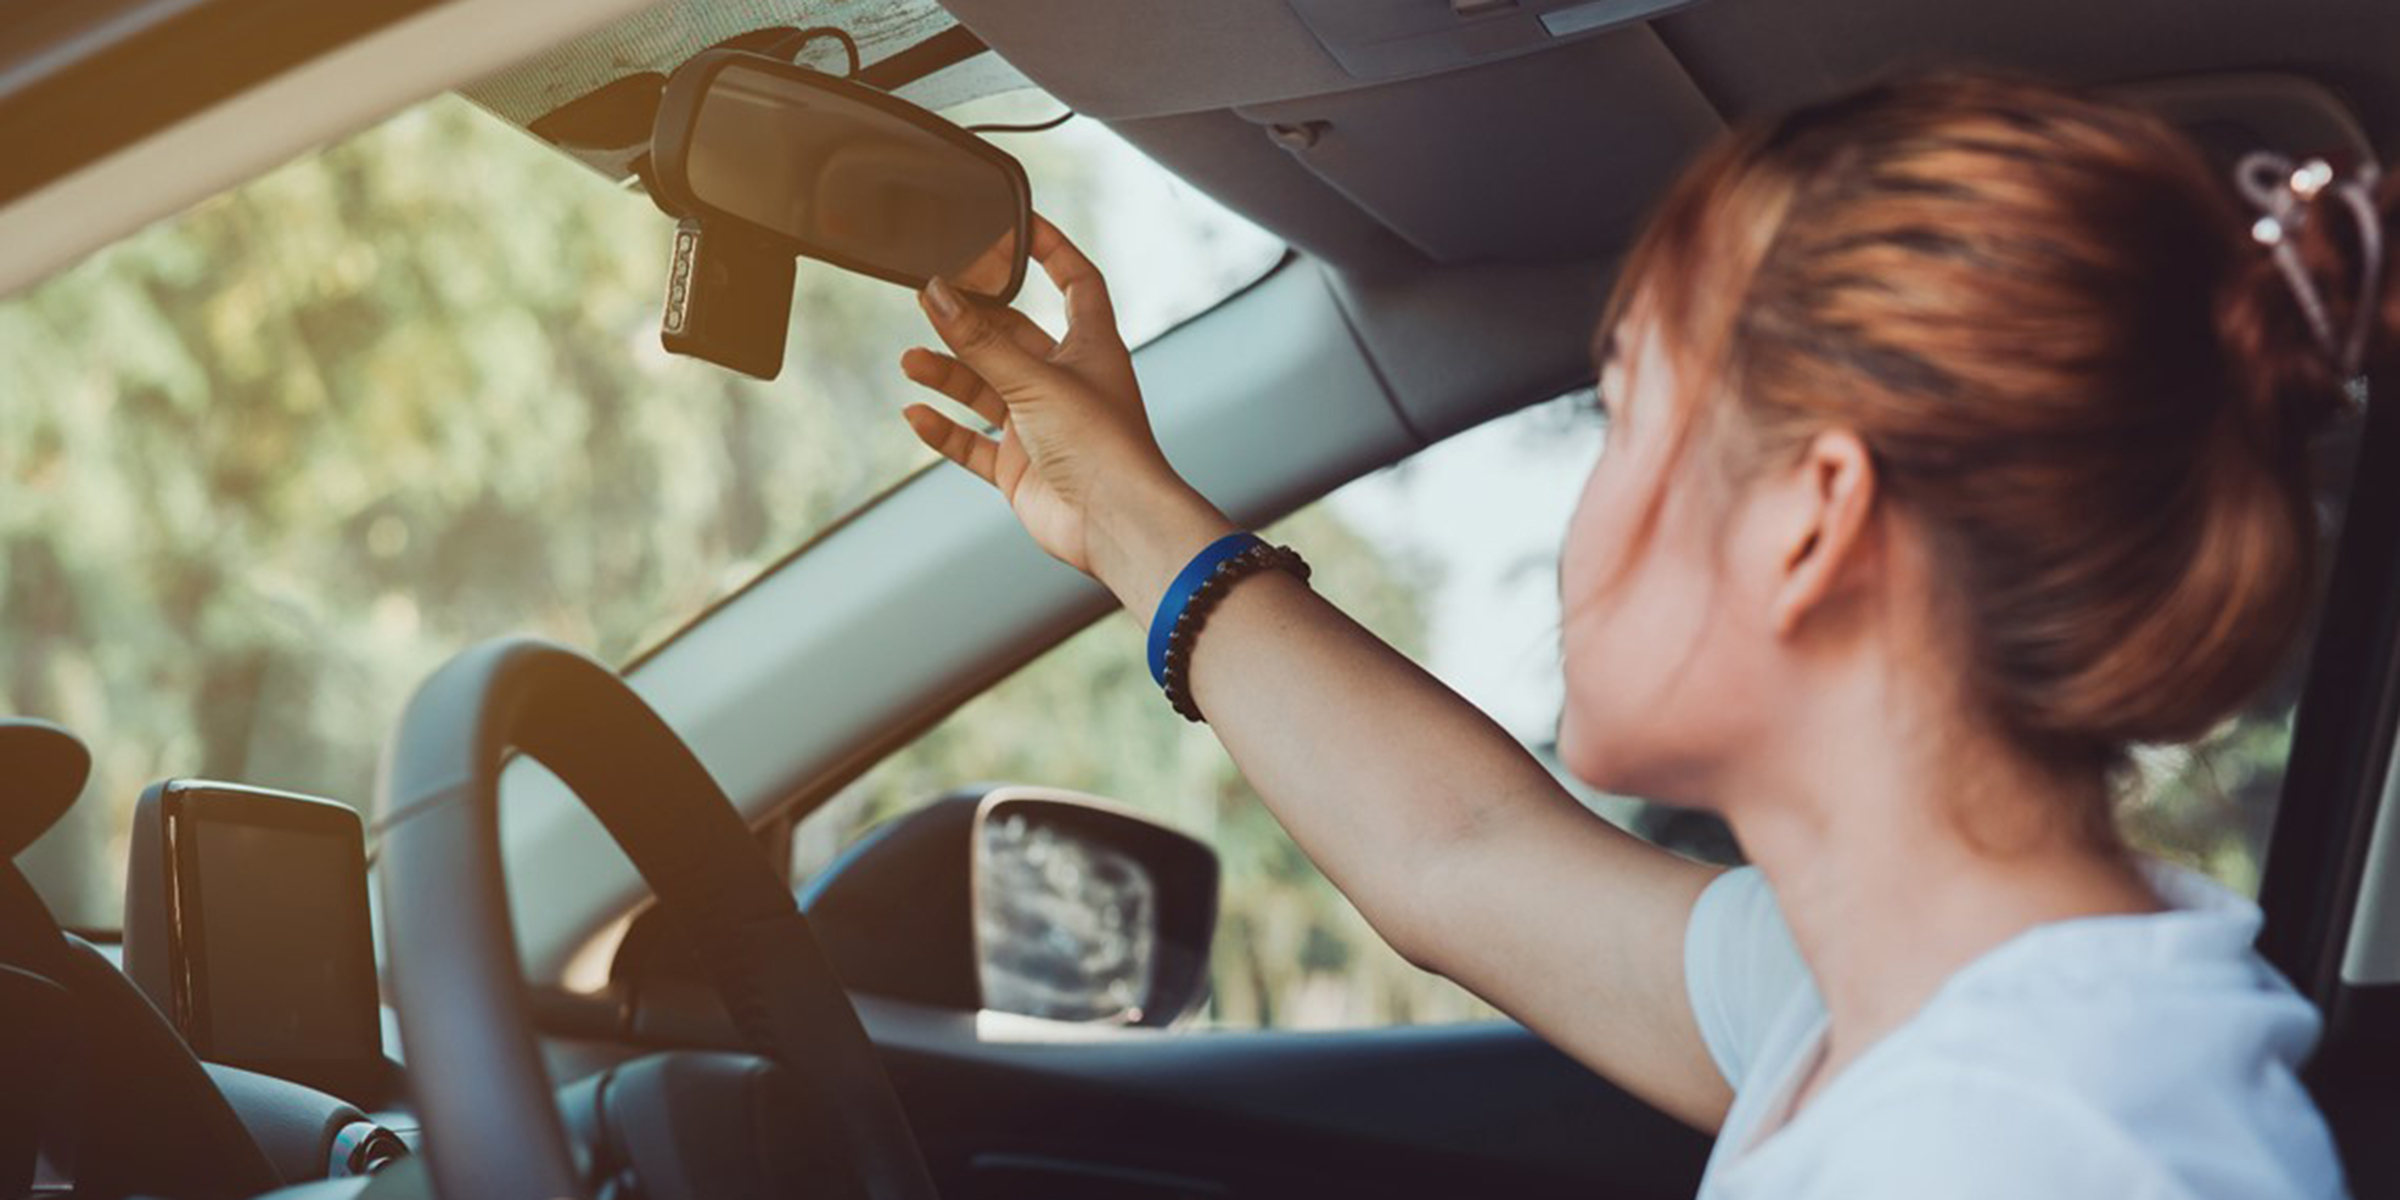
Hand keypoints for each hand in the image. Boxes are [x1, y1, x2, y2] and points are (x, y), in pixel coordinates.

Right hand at [900, 215, 1228, 599]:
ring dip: (948, 374)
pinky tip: (916, 414)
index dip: (1051, 250)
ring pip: (985, 389)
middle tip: (927, 299)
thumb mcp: (1034, 380)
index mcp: (1092, 348)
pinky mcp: (1021, 468)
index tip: (1015, 223)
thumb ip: (980, 341)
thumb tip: (936, 293)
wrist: (1115, 524)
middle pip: (1012, 336)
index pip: (1076, 282)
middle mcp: (1067, 383)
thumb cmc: (1102, 446)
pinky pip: (973, 443)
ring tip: (911, 360)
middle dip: (970, 320)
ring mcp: (1042, 427)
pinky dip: (946, 429)